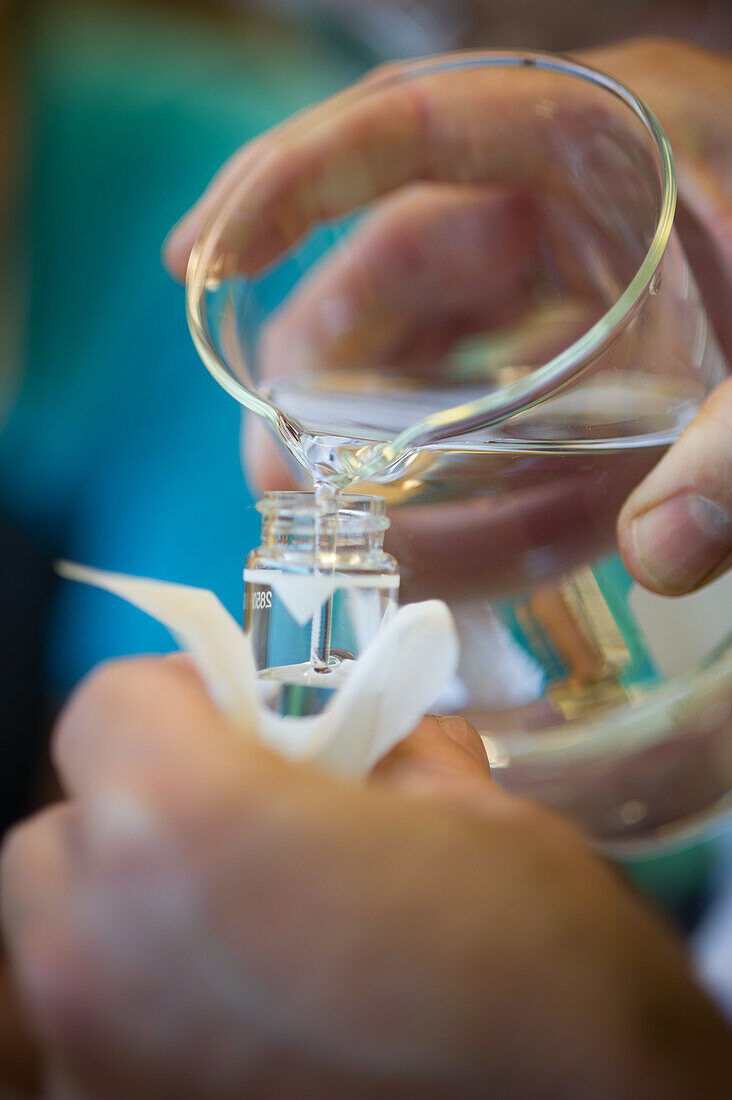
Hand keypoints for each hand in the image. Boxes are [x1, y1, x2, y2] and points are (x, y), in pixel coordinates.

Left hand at [2, 655, 731, 1098]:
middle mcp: (98, 953)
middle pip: (66, 829)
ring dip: (135, 906)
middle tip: (249, 813)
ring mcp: (95, 1063)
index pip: (107, 705)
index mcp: (178, 829)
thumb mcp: (467, 805)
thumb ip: (369, 751)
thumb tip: (348, 744)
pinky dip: (149, 1003)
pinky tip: (253, 1014)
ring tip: (250, 920)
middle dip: (144, 804)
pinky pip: (97, 1033)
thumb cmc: (540, 974)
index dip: (183, 692)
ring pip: (64, 938)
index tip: (247, 713)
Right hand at [165, 38, 731, 598]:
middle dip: (327, 370)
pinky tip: (459, 525)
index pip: (411, 127)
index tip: (202, 259)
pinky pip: (491, 393)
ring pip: (434, 343)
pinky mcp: (588, 336)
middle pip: (397, 264)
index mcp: (607, 140)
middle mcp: (570, 196)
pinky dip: (470, 464)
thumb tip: (664, 552)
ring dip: (389, 436)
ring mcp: (573, 271)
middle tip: (277, 471)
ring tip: (357, 522)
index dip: (290, 183)